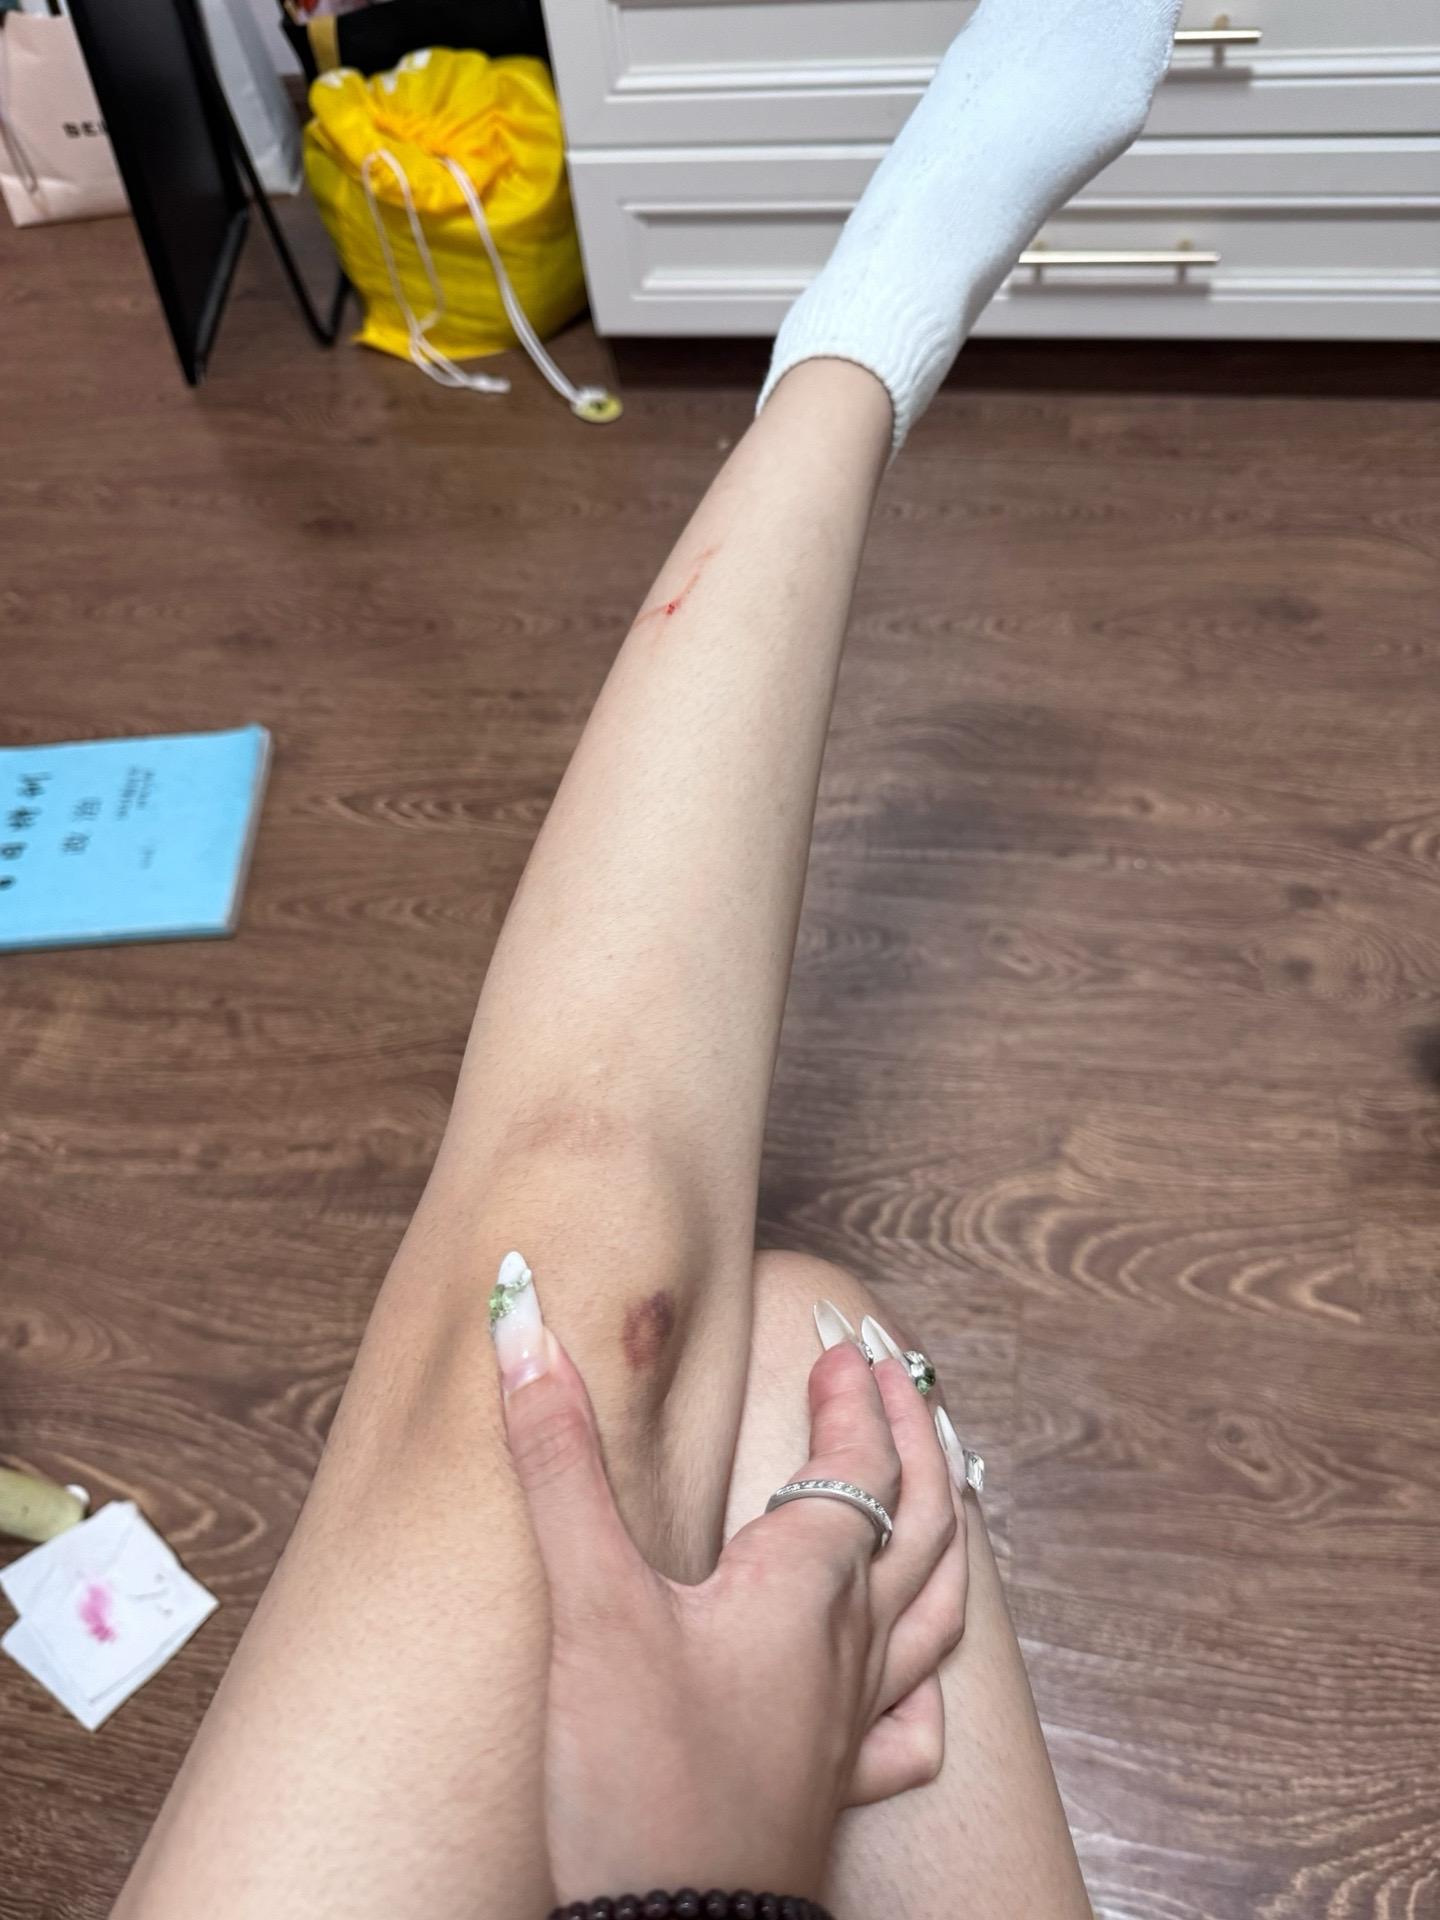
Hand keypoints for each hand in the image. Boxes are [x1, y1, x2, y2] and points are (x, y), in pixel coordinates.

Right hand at [491, 1259, 967, 1903]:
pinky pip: (912, 1724)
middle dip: (913, 1438)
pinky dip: (929, 1681)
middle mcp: (851, 1643)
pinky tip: (920, 1681)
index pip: (857, 1460)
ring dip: (944, 1532)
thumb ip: (562, 1464)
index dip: (851, 1395)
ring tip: (949, 1491)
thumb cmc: (640, 1775)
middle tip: (897, 1380)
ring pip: (936, 1608)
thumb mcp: (590, 1603)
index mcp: (808, 1583)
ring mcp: (855, 1721)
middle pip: (919, 1519)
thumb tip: (526, 1330)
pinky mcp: (837, 1788)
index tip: (838, 1346)